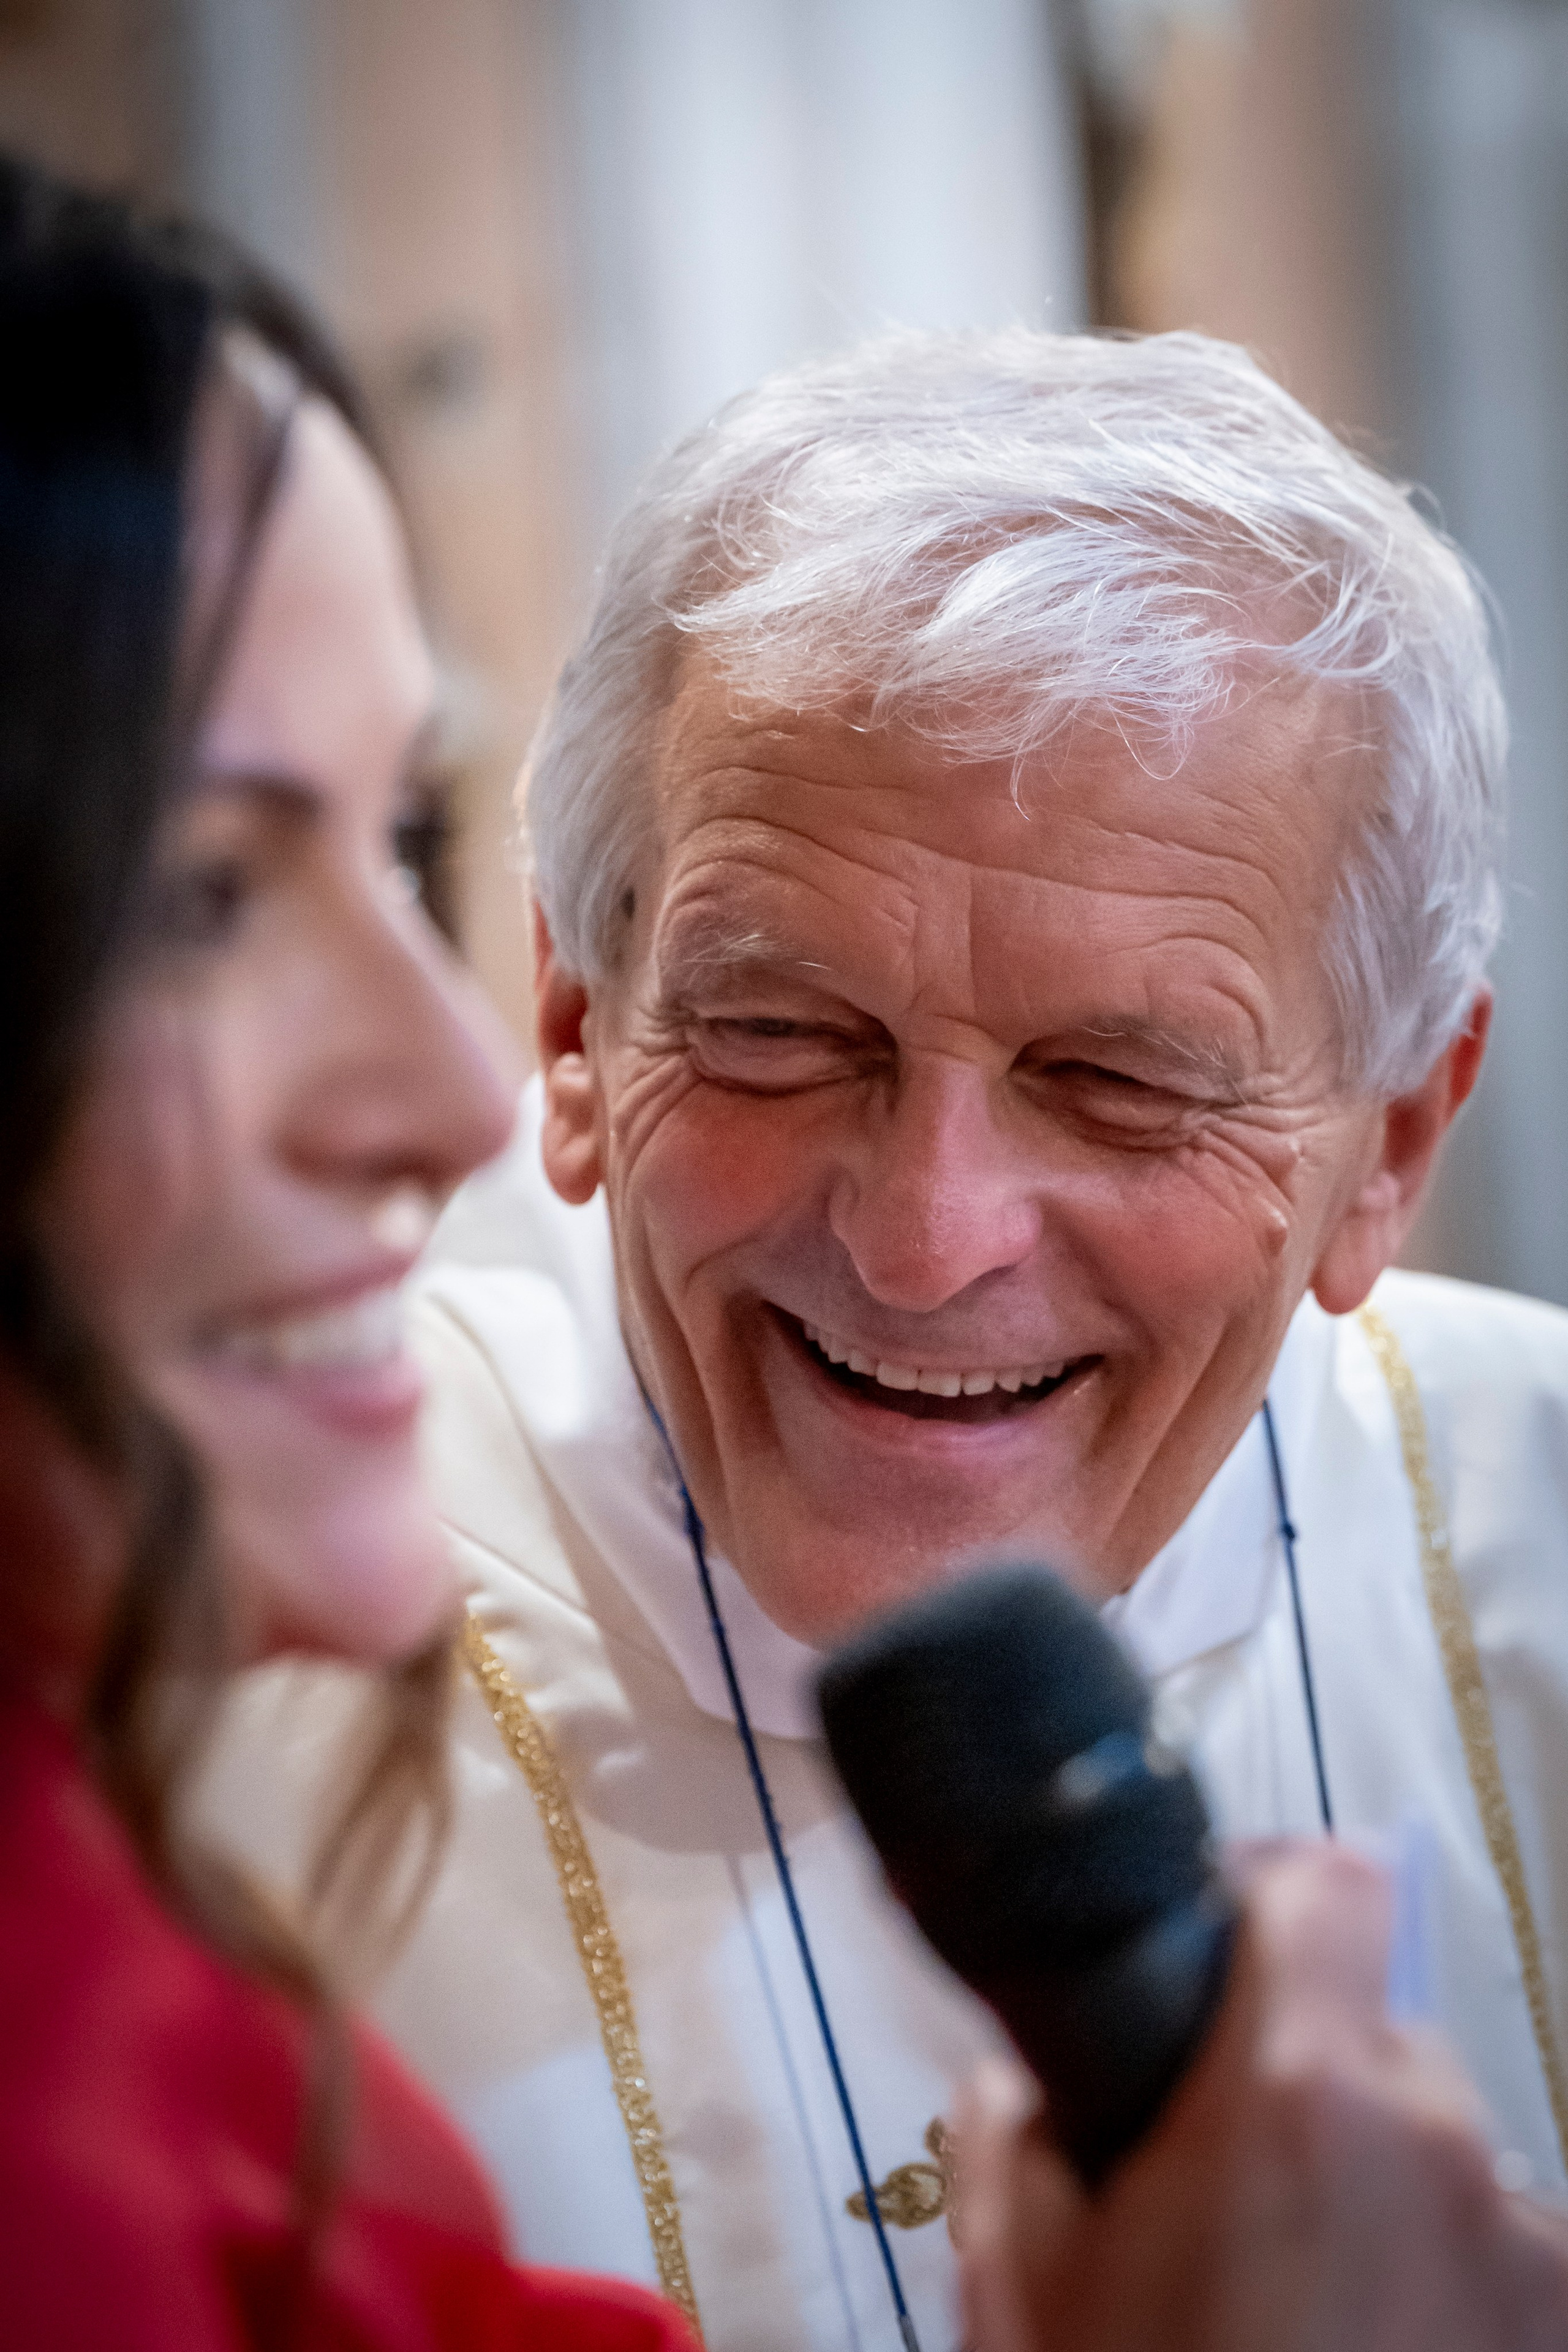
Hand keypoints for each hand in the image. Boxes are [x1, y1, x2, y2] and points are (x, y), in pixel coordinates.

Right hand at [957, 1842, 1567, 2351]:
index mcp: (1302, 2094)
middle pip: (1374, 2039)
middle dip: (1305, 2087)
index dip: (1266, 1895)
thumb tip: (1036, 2075)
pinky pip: (1496, 2254)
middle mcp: (1443, 2143)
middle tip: (1230, 2195)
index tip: (1220, 1952)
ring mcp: (1530, 2250)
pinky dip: (1441, 2281)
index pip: (1328, 1882)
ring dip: (1379, 2194)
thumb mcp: (1028, 2286)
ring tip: (1307, 2310)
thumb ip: (1020, 2134)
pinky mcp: (1565, 2330)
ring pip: (1440, 2156)